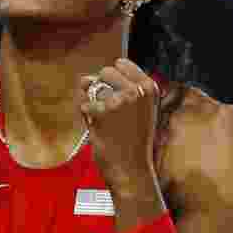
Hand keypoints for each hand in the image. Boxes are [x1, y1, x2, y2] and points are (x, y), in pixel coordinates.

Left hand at [79, 58, 160, 198]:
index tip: (115, 93)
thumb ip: (116, 90)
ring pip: (92, 87)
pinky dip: (86, 116)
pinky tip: (99, 128)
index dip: (112, 78)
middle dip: (99, 87)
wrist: (131, 168)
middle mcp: (136, 91)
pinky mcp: (102, 112)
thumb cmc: (133, 141)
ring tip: (105, 121)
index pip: (121, 64)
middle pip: (105, 72)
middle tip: (107, 109)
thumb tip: (85, 78)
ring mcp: (119, 100)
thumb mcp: (138, 111)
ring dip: (92, 102)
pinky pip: (84, 104)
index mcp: (149, 88)